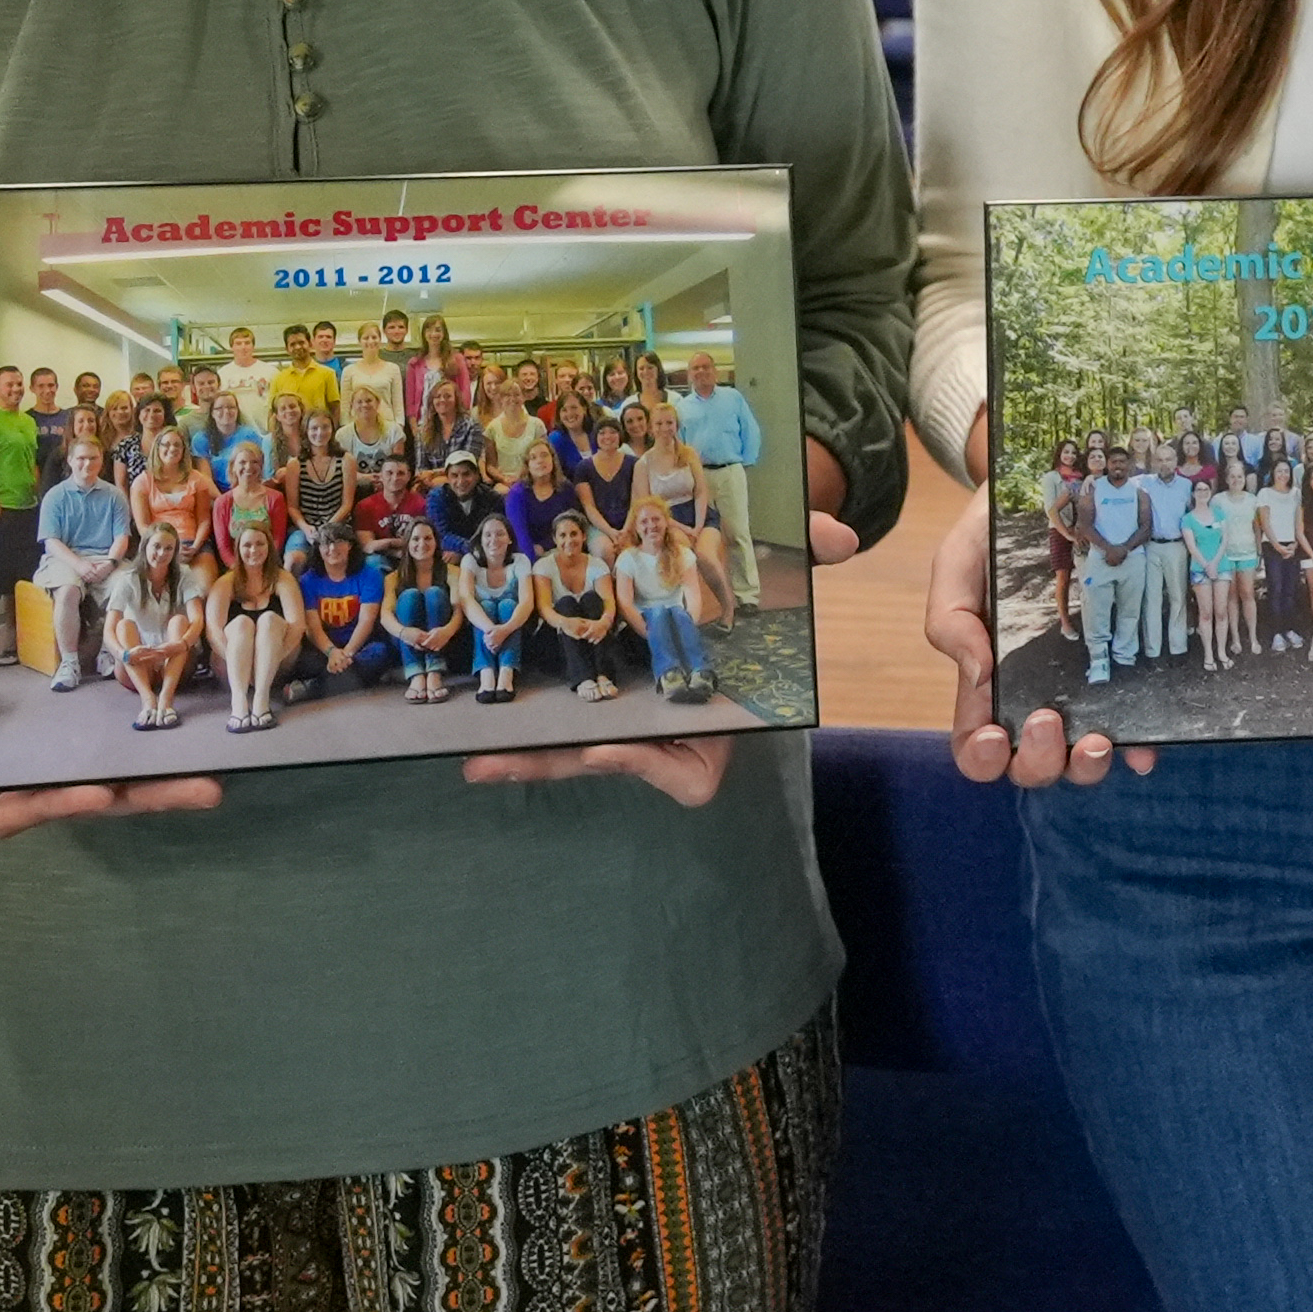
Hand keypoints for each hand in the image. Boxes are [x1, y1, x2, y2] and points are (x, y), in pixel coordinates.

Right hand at [0, 587, 228, 839]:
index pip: (6, 802)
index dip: (52, 802)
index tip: (97, 792)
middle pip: (74, 796)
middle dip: (138, 795)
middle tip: (206, 789)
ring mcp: (28, 755)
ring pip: (98, 776)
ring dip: (155, 777)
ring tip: (216, 773)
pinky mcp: (47, 730)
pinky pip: (96, 743)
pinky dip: (137, 742)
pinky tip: (187, 733)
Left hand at [465, 509, 852, 798]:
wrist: (731, 571)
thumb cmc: (758, 580)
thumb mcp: (785, 561)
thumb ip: (808, 550)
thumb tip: (840, 537)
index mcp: (718, 716)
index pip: (692, 774)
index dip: (650, 769)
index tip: (612, 747)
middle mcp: (670, 726)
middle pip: (611, 761)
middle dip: (556, 764)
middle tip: (494, 762)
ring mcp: (632, 715)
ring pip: (576, 750)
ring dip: (526, 755)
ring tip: (472, 757)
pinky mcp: (600, 694)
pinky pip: (562, 725)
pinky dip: (527, 731)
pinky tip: (476, 734)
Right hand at [921, 475, 1151, 787]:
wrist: (1049, 486)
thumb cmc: (993, 532)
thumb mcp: (956, 562)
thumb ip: (949, 617)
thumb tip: (979, 676)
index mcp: (985, 678)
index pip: (975, 742)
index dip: (982, 757)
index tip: (996, 736)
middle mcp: (1033, 692)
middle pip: (1030, 763)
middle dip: (1038, 761)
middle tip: (1048, 718)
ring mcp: (1080, 685)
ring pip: (1081, 756)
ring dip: (1087, 765)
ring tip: (1098, 740)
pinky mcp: (1120, 667)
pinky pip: (1134, 724)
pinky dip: (1139, 746)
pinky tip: (1146, 746)